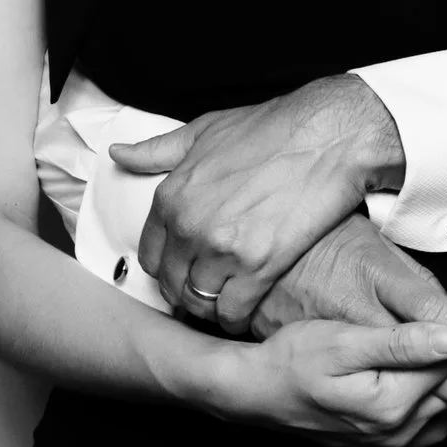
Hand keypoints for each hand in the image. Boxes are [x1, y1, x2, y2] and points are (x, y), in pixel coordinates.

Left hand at [109, 75, 402, 333]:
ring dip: (211, 309)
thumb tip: (119, 154)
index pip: (151, 254)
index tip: (184, 270)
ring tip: (225, 304)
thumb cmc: (271, 128)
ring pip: (199, 302)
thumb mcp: (205, 130)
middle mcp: (189, 225)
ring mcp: (223, 248)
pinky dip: (236, 319)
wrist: (328, 134)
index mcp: (172, 195)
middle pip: (172, 284)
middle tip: (206, 292)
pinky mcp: (260, 265)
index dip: (167, 266)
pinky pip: (233, 312)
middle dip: (186, 291)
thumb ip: (158, 150)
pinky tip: (246, 311)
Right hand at [255, 215, 446, 431]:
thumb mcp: (346, 339)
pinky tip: (423, 399)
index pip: (445, 368)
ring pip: (433, 419)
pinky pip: (414, 434)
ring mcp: (383, 444)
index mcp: (392, 403)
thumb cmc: (295, 358)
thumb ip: (402, 342)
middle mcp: (393, 432)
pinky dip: (425, 416)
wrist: (257, 391)